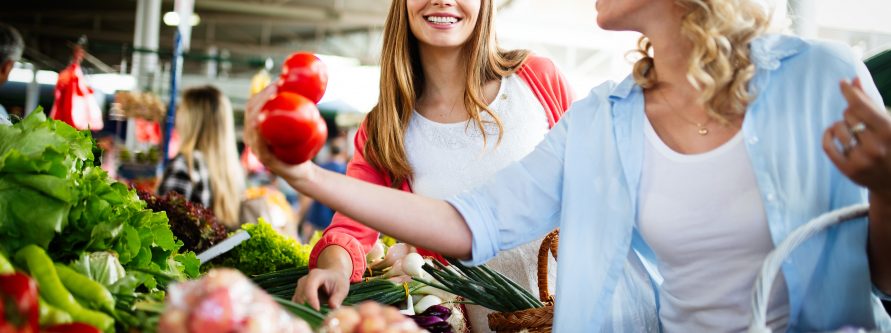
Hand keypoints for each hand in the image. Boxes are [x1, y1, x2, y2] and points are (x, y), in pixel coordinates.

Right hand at [243, 84, 314, 183]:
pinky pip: (260, 145)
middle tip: (278, 87)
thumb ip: (291, 111)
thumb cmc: (297, 146)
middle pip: (251, 112)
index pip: (252, 105)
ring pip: (253, 126)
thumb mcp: (292, 126)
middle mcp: (252, 138)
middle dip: (262, 97)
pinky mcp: (267, 160)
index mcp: (255, 128)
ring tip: (272, 98)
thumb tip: (303, 87)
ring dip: (260, 110)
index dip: (261, 92)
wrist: (301, 171)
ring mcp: (257, 149)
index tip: (277, 82)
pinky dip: (259, 134)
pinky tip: (260, 123)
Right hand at [292, 267, 350, 310]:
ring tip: (318, 315)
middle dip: (309, 308)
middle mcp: (304, 280)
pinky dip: (303, 311)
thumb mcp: (342, 288)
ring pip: (298, 302)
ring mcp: (299, 288)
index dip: (312, 300)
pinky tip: (313, 314)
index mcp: (315, 275)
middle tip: (319, 316)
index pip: (309, 288)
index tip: (318, 310)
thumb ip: (337, 298)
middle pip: (301, 296)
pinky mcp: (297, 295)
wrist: (333, 277)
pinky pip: (297, 305)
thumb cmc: (338, 282)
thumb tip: (333, 307)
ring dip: (306, 310)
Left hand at [823, 77, 890, 199]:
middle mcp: (875, 147)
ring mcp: (861, 160)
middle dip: (851, 114)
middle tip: (860, 122)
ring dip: (840, 125)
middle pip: (849, 115)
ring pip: (837, 128)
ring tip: (851, 131)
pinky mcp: (848, 170)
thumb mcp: (887, 123)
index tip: (843, 83)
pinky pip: (827, 145)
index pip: (863, 107)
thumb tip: (855, 80)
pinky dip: (828, 135)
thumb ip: (871, 103)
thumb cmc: (890, 145)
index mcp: (889, 132)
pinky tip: (832, 133)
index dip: (851, 93)